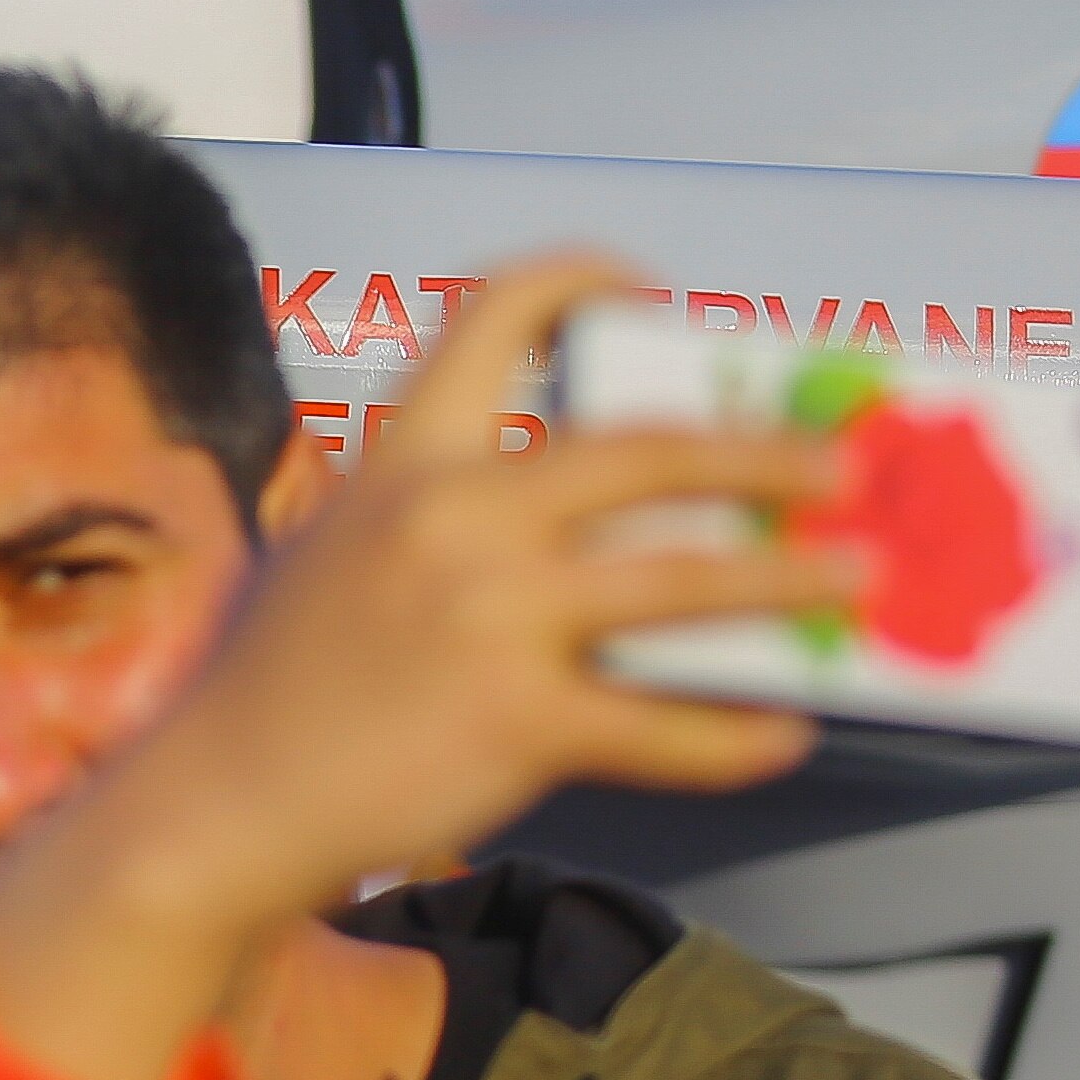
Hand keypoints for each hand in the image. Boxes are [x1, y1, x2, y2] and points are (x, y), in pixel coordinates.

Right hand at [0, 252, 852, 1079]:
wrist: (216, 800)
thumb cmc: (267, 685)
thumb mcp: (331, 552)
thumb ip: (429, 518)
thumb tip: (559, 525)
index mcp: (402, 459)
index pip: (494, 313)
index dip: (583, 279)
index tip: (650, 289)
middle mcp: (453, 516)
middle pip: (645, 450)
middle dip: (760, 452)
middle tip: (837, 465)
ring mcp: (491, 618)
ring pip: (686, 580)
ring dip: (791, 575)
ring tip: (863, 574)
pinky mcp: (520, 720)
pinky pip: (661, 721)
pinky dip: (734, 731)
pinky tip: (782, 731)